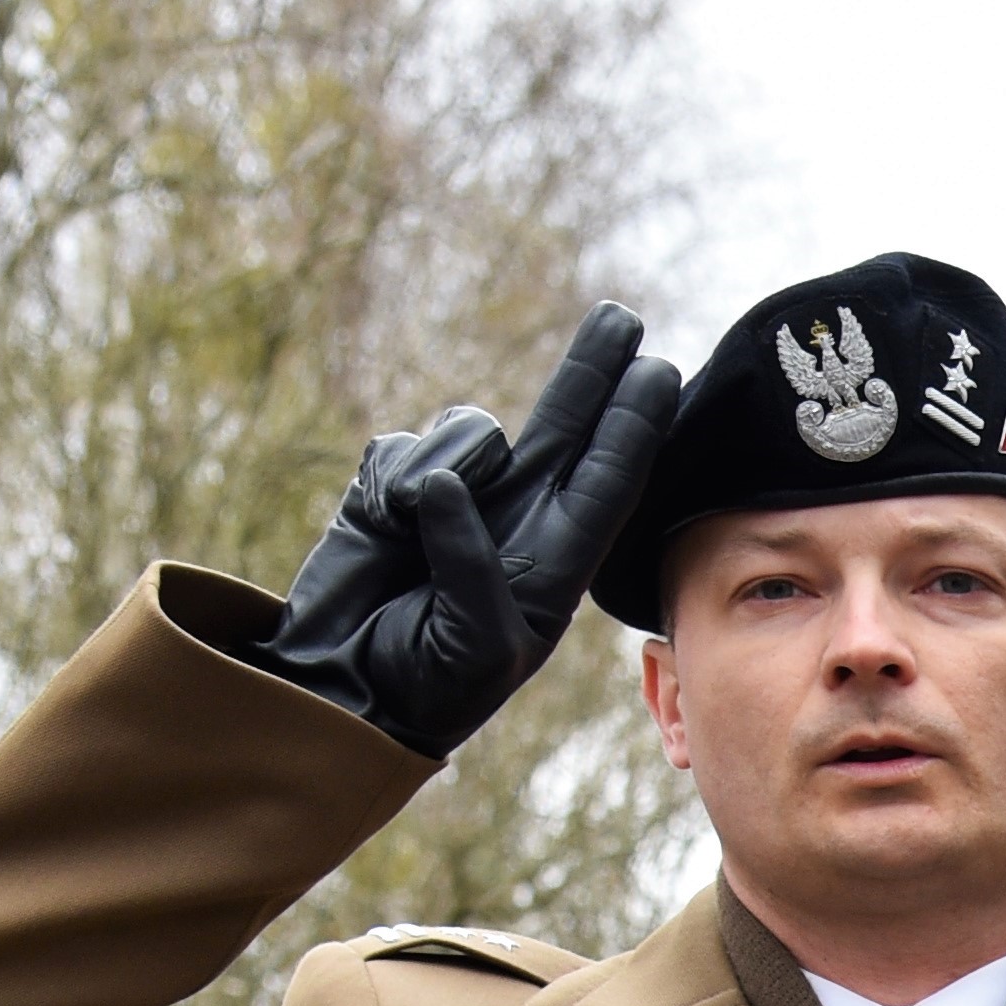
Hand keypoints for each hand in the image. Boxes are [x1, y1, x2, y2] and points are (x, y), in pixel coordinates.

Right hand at [249, 306, 686, 758]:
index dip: (633, 427)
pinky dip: (390, 486)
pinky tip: (384, 532)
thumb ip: (472, 563)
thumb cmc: (428, 684)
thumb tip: (445, 485)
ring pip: (469, 435)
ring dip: (446, 470)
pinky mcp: (394, 486)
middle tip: (623, 318)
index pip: (607, 482)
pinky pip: (400, 451)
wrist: (344, 687)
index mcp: (554, 563)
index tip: (661, 373)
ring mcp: (456, 497)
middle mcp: (515, 520)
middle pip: (564, 429)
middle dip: (591, 372)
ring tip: (412, 541)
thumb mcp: (477, 642)